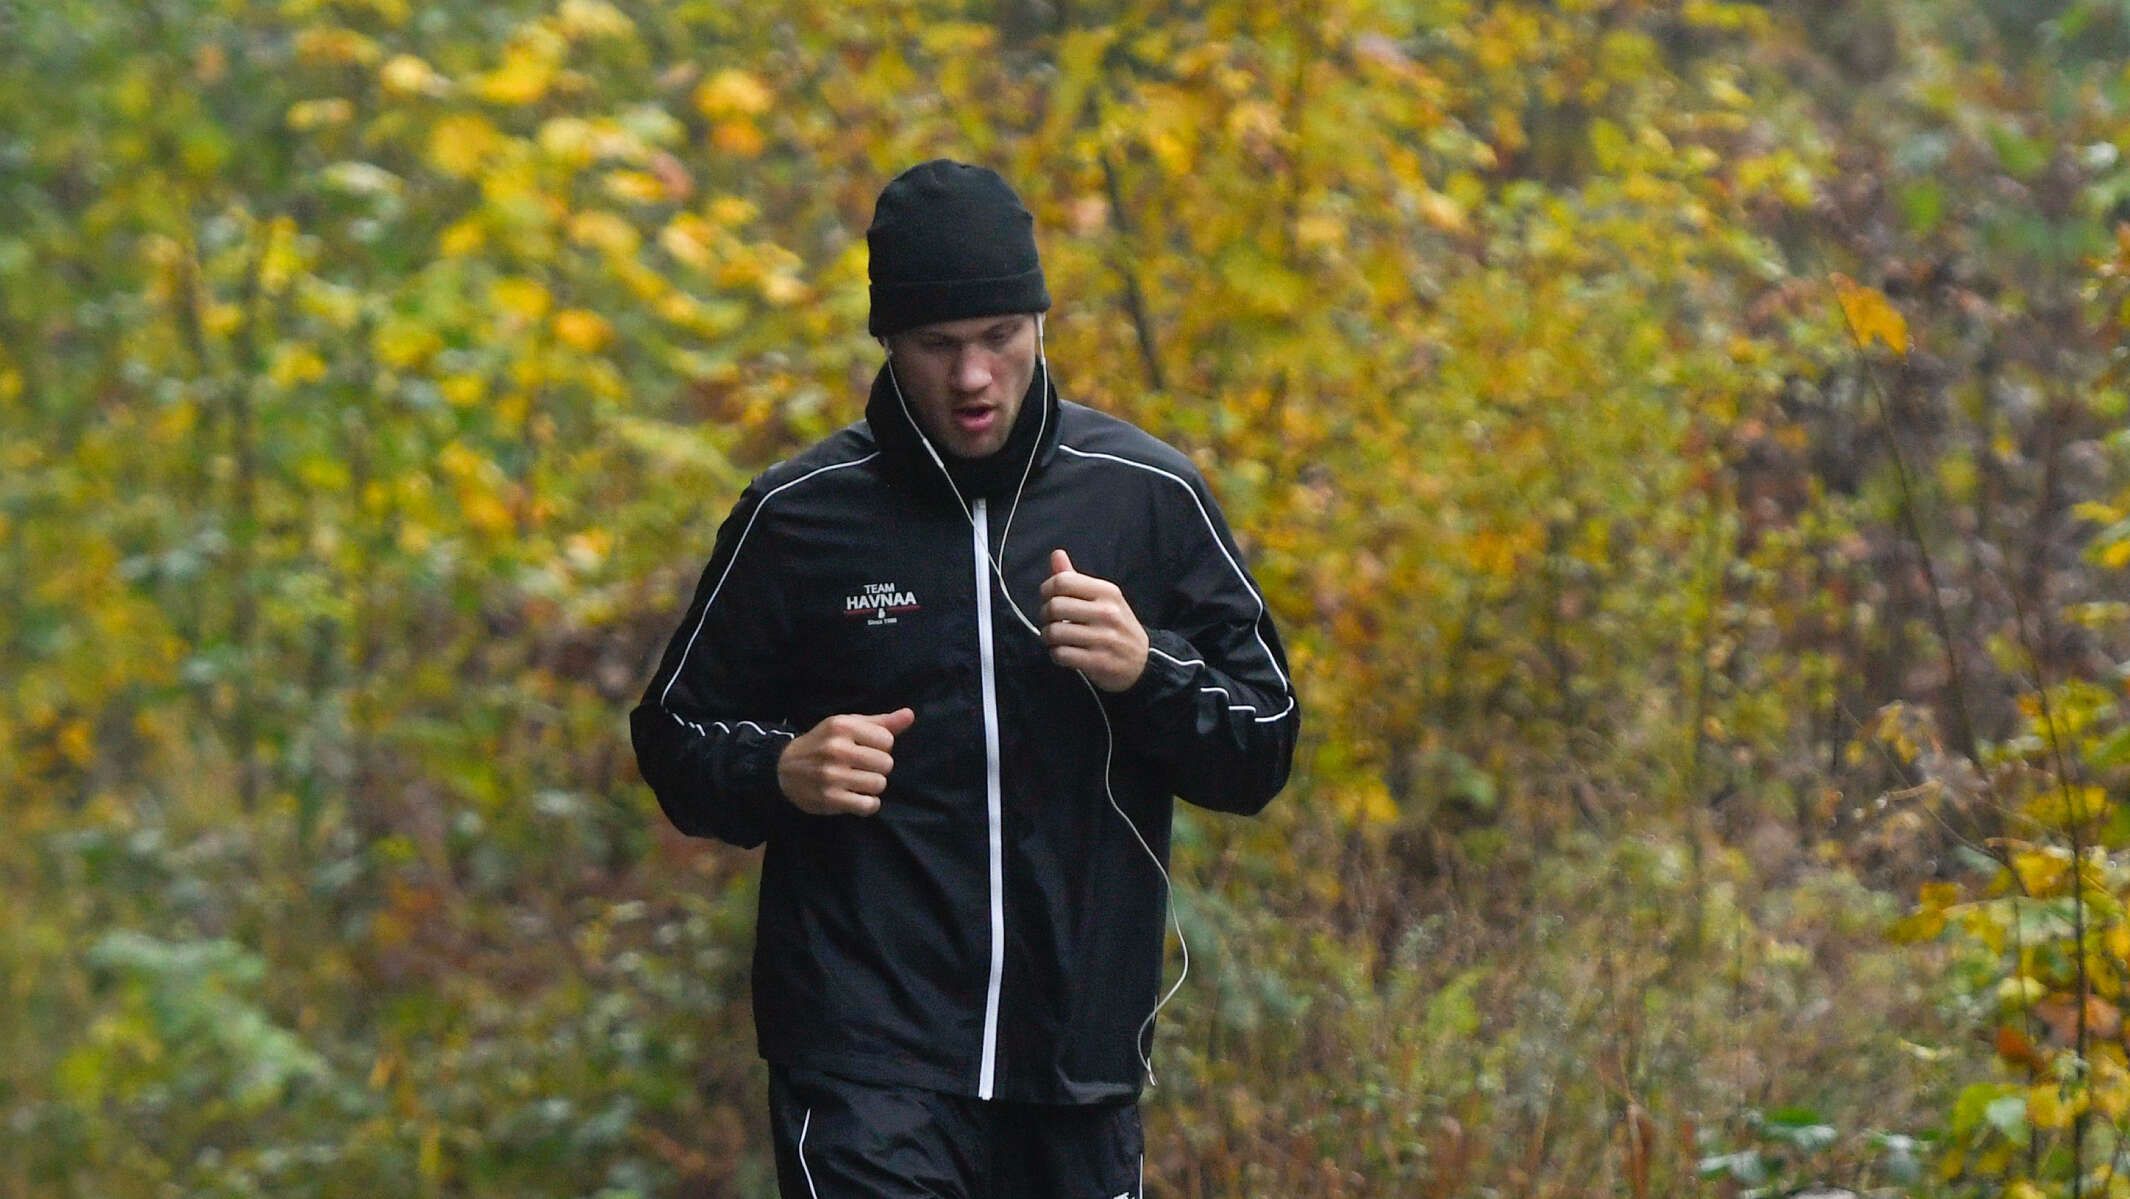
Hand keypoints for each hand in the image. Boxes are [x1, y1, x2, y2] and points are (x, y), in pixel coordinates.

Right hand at [776, 708, 914, 815]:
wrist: (783, 769)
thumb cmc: (822, 744)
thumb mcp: (846, 726)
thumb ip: (880, 722)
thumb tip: (910, 715)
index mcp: (842, 726)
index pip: (887, 740)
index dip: (881, 747)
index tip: (866, 750)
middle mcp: (836, 749)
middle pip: (886, 763)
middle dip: (878, 768)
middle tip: (861, 768)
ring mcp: (832, 775)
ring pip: (879, 784)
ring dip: (872, 786)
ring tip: (858, 782)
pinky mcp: (830, 798)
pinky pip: (868, 805)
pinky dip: (867, 804)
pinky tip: (857, 798)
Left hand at [1039, 549, 1148, 692]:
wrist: (1142, 661)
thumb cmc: (1116, 625)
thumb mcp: (1103, 598)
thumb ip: (1075, 578)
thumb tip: (1056, 553)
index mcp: (1107, 592)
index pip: (1062, 581)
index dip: (1047, 590)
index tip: (1049, 598)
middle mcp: (1108, 612)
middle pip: (1055, 606)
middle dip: (1045, 615)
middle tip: (1052, 621)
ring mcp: (1105, 638)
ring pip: (1055, 632)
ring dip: (1048, 637)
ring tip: (1056, 638)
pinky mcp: (1100, 661)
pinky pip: (1061, 654)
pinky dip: (1056, 654)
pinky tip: (1064, 652)